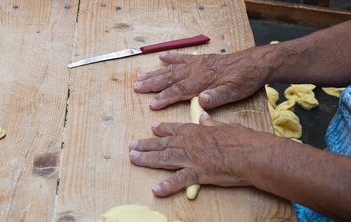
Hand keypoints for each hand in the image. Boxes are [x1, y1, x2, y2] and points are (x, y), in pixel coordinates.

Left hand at [128, 114, 277, 196]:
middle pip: (163, 144)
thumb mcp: (226, 126)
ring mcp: (191, 158)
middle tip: (132, 146)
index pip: (175, 129)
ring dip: (147, 159)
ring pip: (164, 158)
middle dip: (146, 145)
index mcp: (196, 131)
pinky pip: (179, 181)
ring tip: (133, 159)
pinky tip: (156, 189)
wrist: (251, 154)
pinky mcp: (197, 174)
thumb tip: (204, 116)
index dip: (162, 129)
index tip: (152, 128)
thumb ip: (211, 123)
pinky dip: (167, 185)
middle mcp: (189, 143)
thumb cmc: (243, 139)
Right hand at [133, 49, 272, 109]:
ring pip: (172, 69)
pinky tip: (161, 57)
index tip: (152, 105)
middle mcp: (196, 71)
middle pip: (170, 78)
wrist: (255, 63)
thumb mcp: (234, 92)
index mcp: (202, 82)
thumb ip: (216, 97)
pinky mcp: (201, 60)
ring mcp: (197, 64)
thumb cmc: (244, 80)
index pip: (178, 91)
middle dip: (152, 84)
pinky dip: (171, 58)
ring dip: (156, 73)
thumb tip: (200, 101)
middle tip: (137, 87)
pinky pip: (183, 58)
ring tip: (141, 76)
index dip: (164, 98)